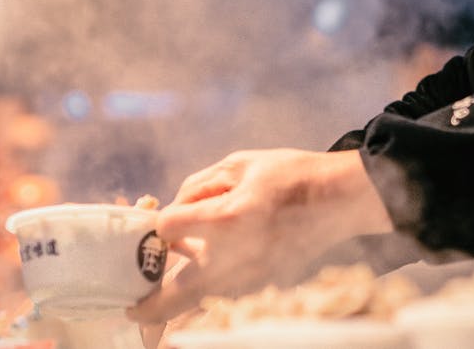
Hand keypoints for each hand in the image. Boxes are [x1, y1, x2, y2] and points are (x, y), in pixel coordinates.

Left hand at [127, 149, 392, 323]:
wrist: (342, 199)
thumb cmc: (292, 174)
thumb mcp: (241, 163)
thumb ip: (199, 184)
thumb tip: (175, 208)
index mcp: (226, 218)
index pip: (167, 228)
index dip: (158, 222)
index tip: (159, 217)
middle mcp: (234, 255)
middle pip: (175, 295)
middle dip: (149, 308)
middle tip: (131, 311)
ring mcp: (250, 276)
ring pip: (200, 300)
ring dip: (179, 296)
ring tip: (161, 292)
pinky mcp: (263, 283)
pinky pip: (224, 292)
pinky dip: (208, 287)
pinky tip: (209, 268)